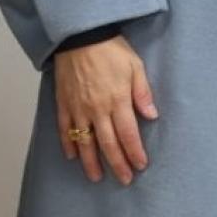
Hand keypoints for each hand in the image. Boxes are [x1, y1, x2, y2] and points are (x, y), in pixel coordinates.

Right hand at [53, 37, 157, 185]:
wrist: (81, 37)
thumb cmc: (111, 49)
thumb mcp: (135, 66)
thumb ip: (142, 93)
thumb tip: (152, 116)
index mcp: (118, 100)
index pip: (128, 134)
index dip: (134, 152)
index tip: (140, 165)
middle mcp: (97, 109)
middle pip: (108, 143)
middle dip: (118, 164)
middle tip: (124, 180)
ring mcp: (78, 108)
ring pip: (85, 142)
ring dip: (91, 162)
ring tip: (97, 177)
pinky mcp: (64, 104)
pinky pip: (65, 129)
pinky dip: (69, 144)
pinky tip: (73, 156)